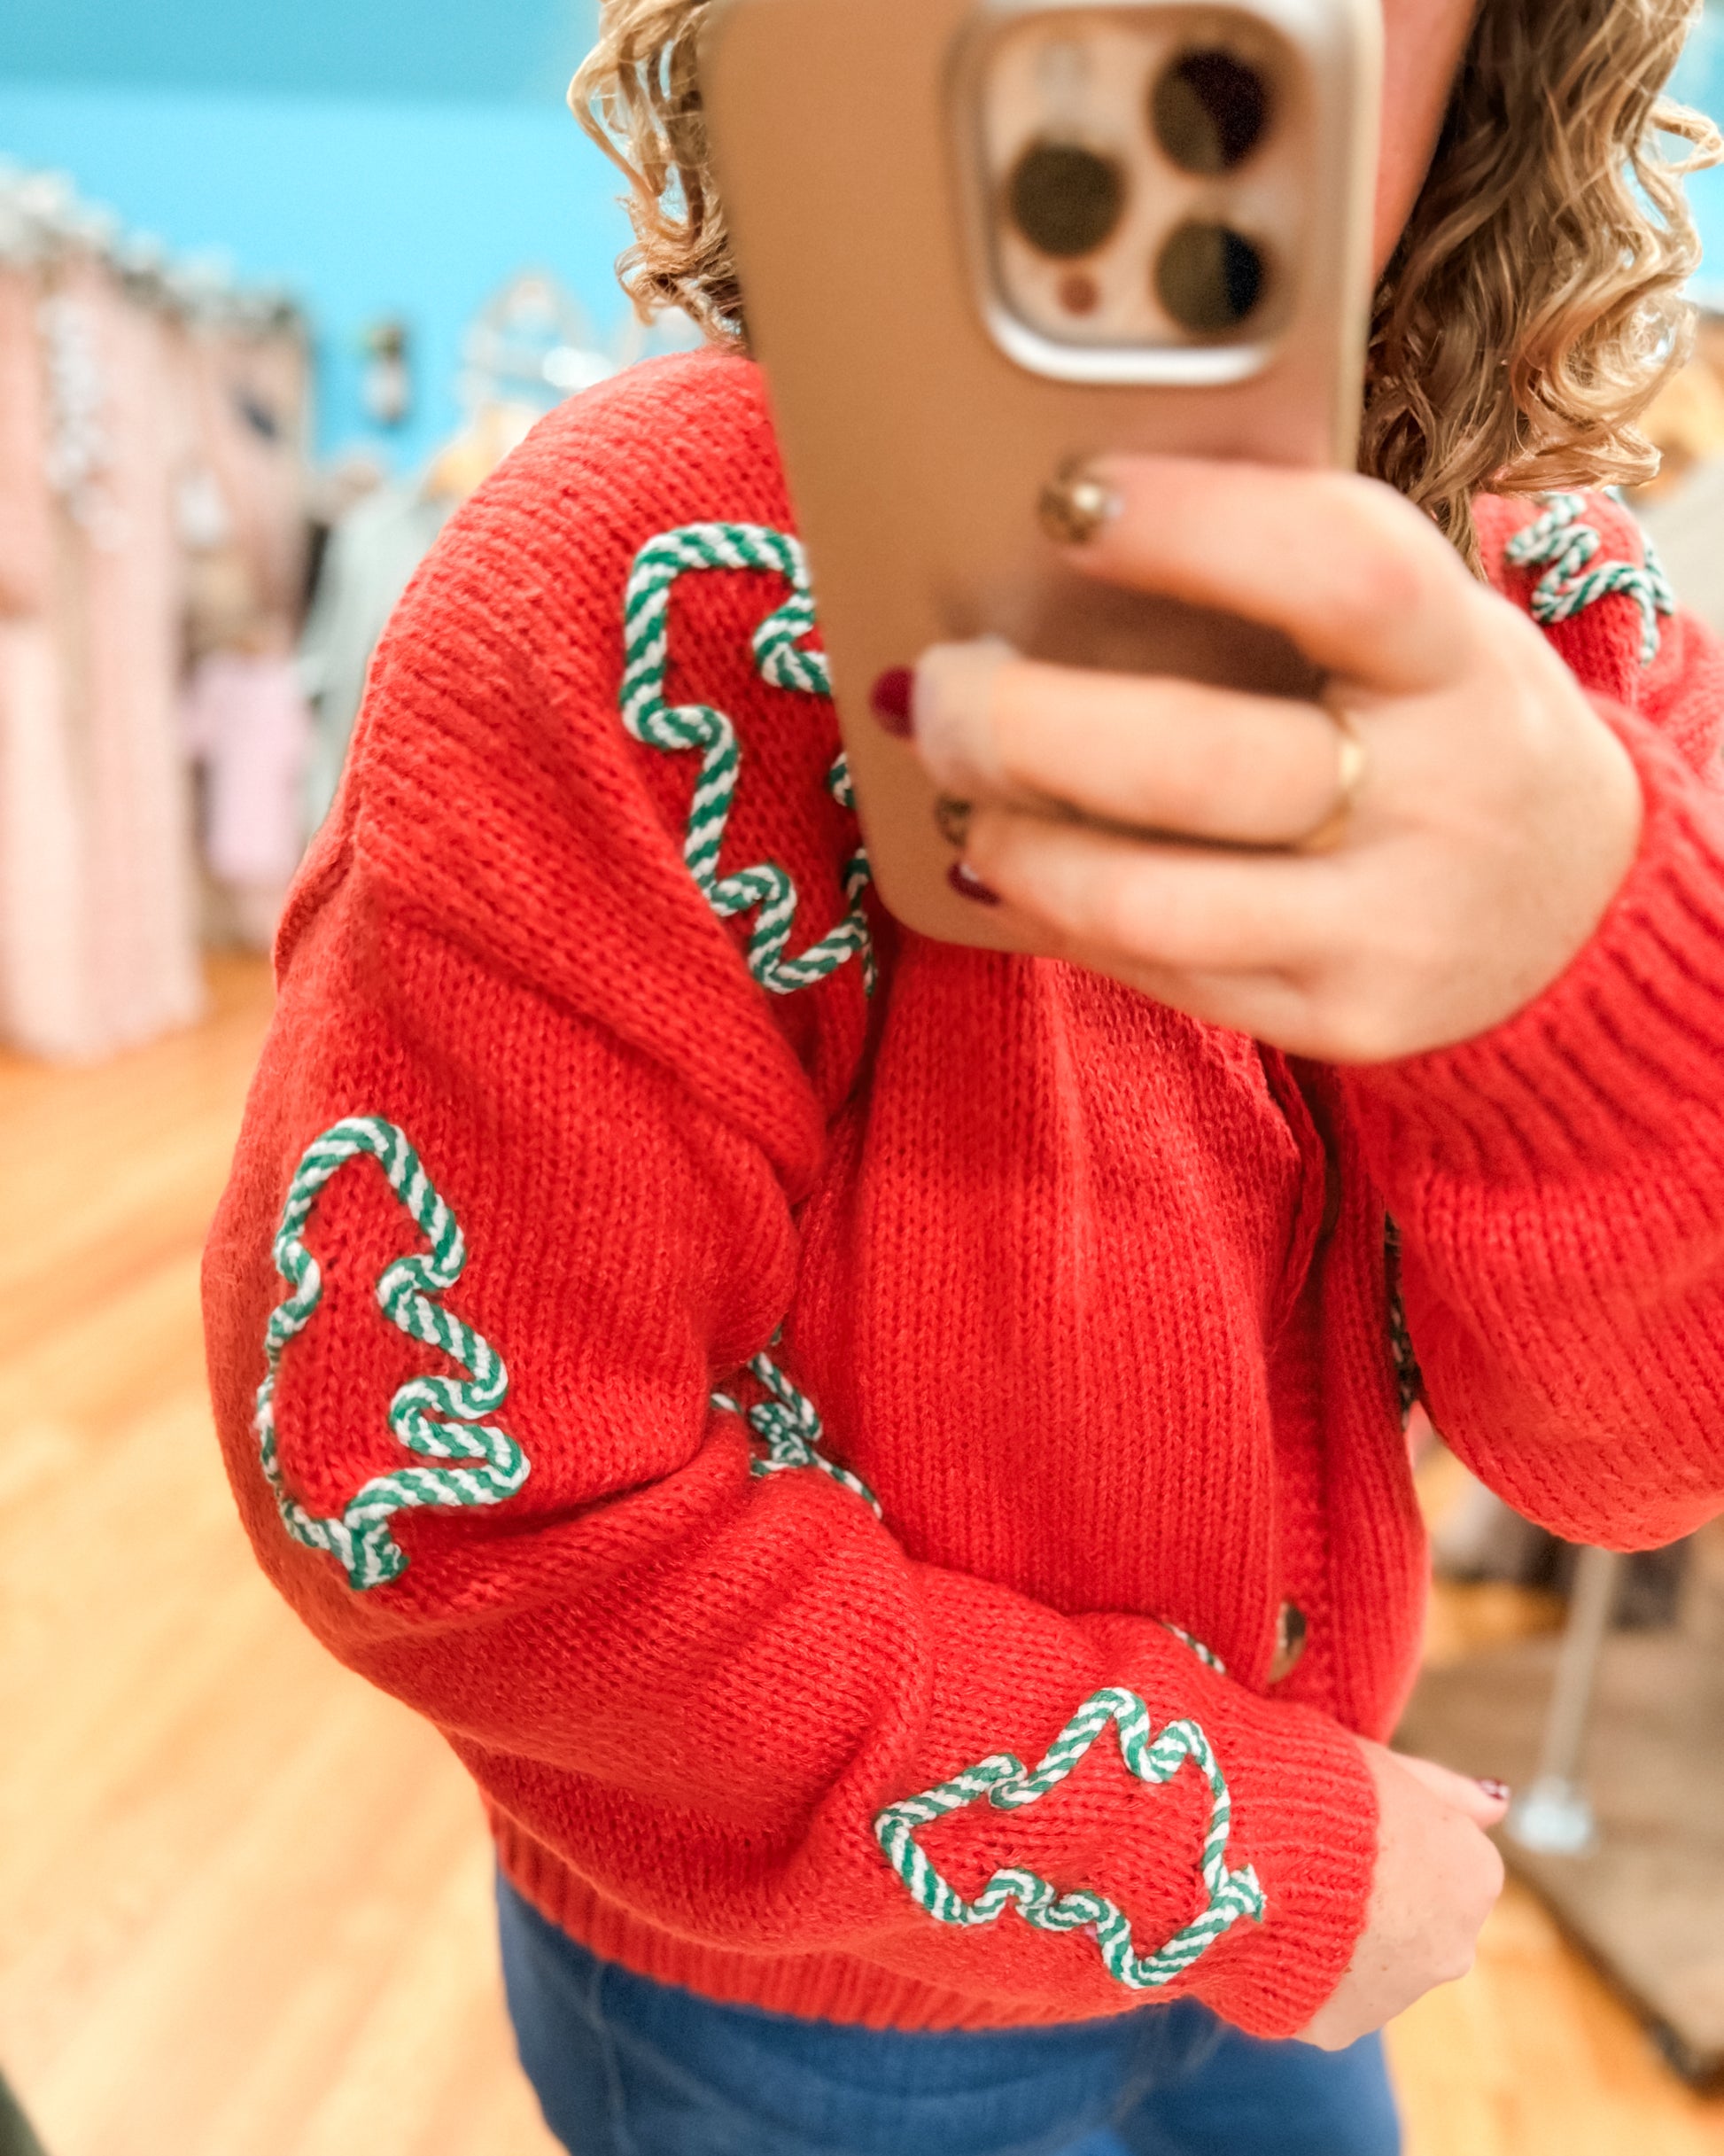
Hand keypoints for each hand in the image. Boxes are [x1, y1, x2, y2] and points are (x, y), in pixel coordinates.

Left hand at [909, 458, 1643, 1062]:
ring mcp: (1390, 930)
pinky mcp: (1338, 1021)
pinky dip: (1049, 916)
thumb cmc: (1444, 723)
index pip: (1340, 572)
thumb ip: (1290, 585)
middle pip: (1196, 761)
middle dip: (1022, 724)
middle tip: (935, 684)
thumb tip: (1061, 540)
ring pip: (1151, 904)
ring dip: (1017, 844)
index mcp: (1461, 658)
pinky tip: (1000, 866)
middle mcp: (1442, 799)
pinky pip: (1156, 976)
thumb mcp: (1424, 630)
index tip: (1066, 499)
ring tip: (955, 798)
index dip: (1192, 527)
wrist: (1574, 908)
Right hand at [1298, 1739, 1507, 2049]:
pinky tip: (1275, 1933)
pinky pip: (1328, 1996)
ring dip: (1348, 1939)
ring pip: (1379, 1962)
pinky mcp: (1344, 2025)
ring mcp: (1401, 1993)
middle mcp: (1455, 1947)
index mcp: (1473, 1876)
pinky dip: (1308, 1973)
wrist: (1251, 1849)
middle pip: (1422, 1920)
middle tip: (1323, 1862)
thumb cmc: (1324, 1791)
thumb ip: (1452, 1791)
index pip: (1448, 1859)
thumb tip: (1500, 1801)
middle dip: (1384, 1899)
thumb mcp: (1392, 1766)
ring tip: (1291, 1894)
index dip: (1399, 1838)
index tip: (1357, 1823)